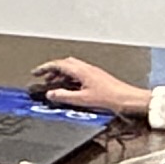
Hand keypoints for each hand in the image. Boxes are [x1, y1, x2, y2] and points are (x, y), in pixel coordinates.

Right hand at [31, 57, 154, 118]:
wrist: (129, 99)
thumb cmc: (111, 97)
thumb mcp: (83, 99)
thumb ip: (64, 96)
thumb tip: (51, 94)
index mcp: (81, 71)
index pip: (58, 64)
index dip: (45, 68)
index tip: (36, 72)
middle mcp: (87, 69)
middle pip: (65, 63)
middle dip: (52, 69)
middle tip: (44, 77)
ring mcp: (93, 72)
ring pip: (72, 68)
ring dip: (61, 74)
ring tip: (54, 83)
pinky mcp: (97, 78)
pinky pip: (79, 73)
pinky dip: (70, 78)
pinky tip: (70, 88)